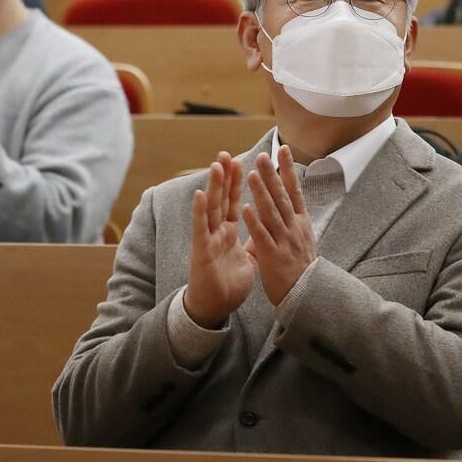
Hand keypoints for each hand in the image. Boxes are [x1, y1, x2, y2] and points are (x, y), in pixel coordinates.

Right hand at [183, 152, 254, 327]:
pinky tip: (199, 194)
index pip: (234, 202)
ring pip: (211, 207)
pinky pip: (201, 228)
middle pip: (222, 199)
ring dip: (214, 186)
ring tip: (217, 164)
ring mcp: (208, 238)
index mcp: (229, 232)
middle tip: (226, 154)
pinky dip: (200, 211)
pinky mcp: (201, 250)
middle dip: (225, 177)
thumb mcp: (248, 260)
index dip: (237, 184)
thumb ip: (252, 244)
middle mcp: (218, 231)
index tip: (241, 162)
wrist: (215, 308)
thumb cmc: (228, 285)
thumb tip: (262, 233)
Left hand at [242, 145, 316, 307]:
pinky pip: (262, 236)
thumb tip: (289, 203)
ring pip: (272, 212)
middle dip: (272, 175)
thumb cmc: (302, 268)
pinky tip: (245, 208)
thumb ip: (292, 221)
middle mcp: (294, 227)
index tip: (283, 150)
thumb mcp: (303, 239)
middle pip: (283, 196)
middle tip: (263, 155)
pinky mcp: (273, 256)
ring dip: (261, 192)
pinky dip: (254, 222)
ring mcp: (285, 241)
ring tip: (252, 175)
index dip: (289, 170)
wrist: (306, 296)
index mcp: (301, 222)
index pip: (295, 190)